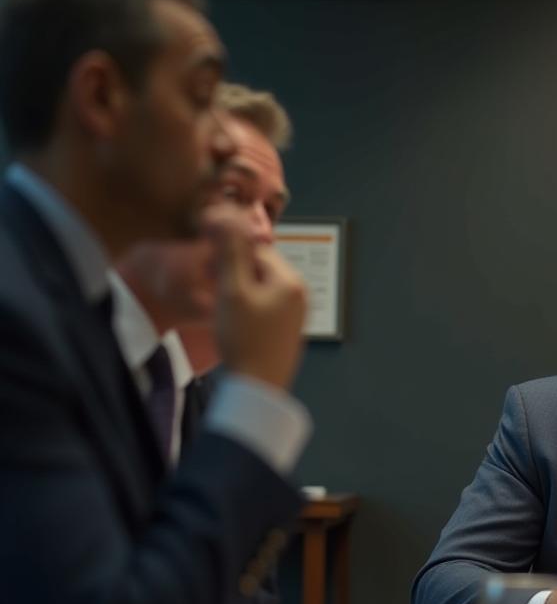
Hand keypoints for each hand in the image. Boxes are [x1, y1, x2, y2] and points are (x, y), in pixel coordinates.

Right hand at [207, 204, 306, 389]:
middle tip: (211, 285)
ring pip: (260, 287)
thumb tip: (228, 216)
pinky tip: (231, 321)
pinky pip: (264, 305)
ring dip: (237, 288)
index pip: (257, 248)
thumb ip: (231, 252)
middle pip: (260, 267)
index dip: (229, 253)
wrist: (257, 387)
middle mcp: (300, 294)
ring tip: (219, 305)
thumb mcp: (232, 291)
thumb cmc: (244, 338)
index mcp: (292, 281)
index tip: (208, 267)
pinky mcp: (286, 329)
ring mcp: (296, 313)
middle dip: (234, 271)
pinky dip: (246, 306)